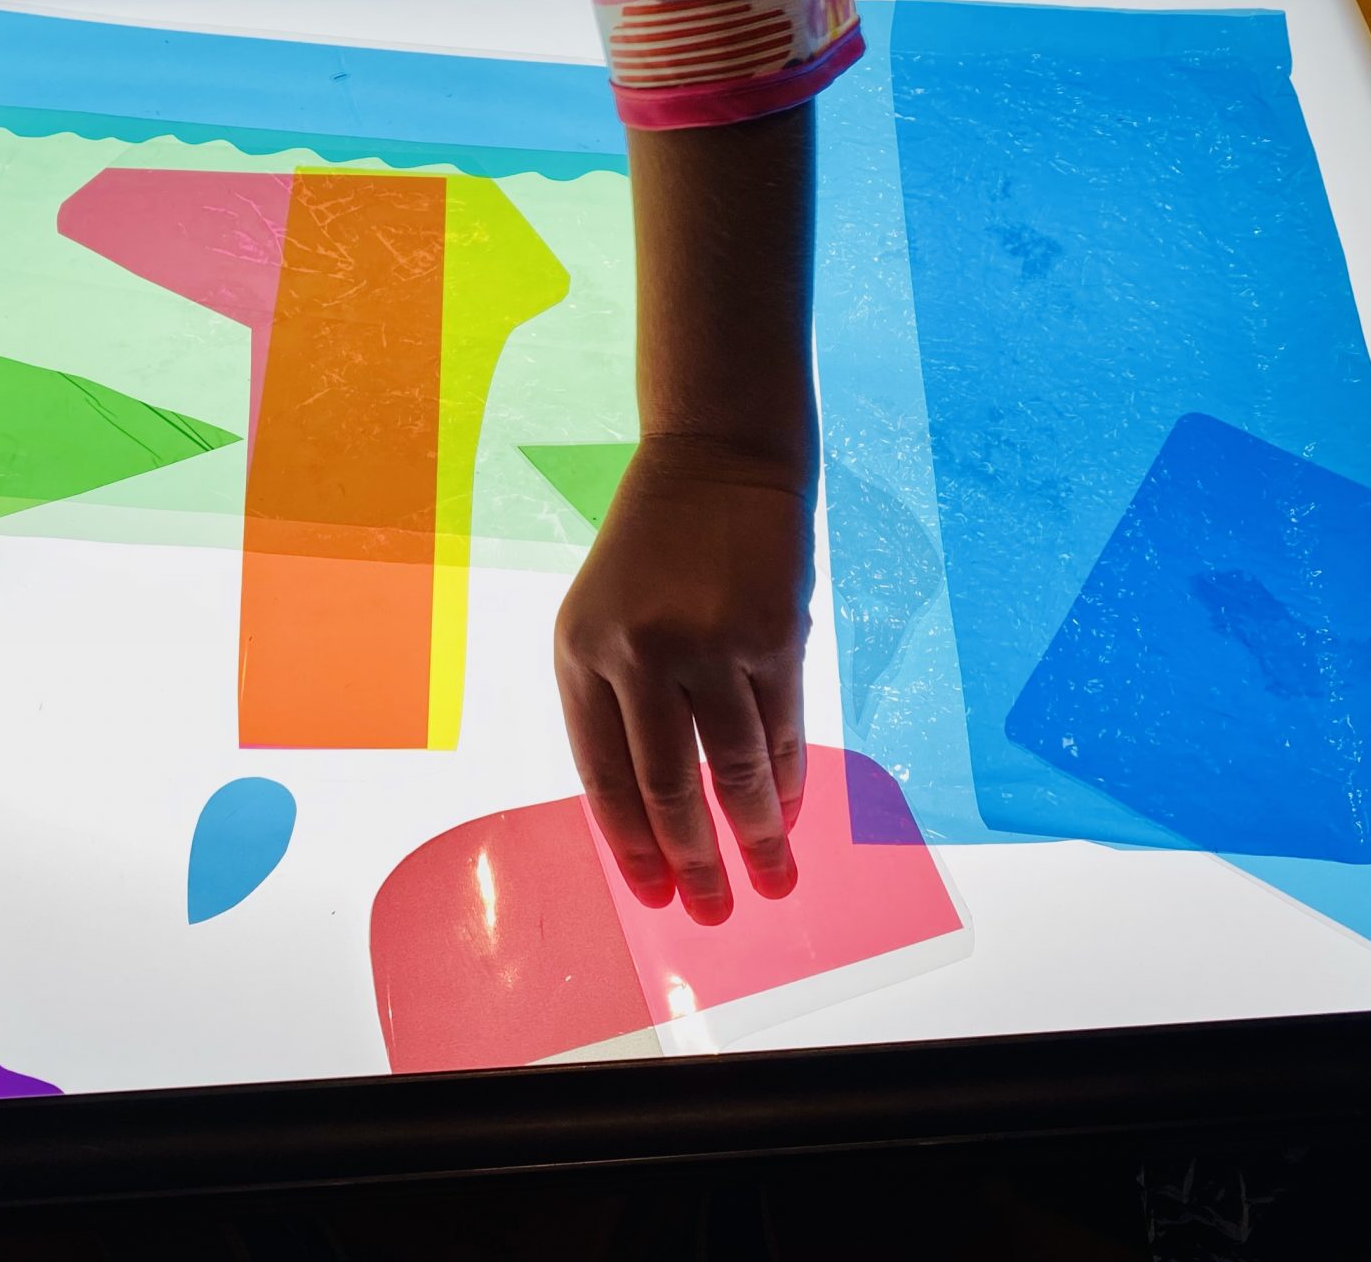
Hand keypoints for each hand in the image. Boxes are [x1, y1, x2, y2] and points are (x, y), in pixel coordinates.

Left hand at [555, 433, 814, 924]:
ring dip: (755, 833)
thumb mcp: (605, 615)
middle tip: (712, 913)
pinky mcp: (769, 634)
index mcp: (581, 652)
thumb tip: (659, 810)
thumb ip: (620, 701)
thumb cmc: (656, 547)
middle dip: (693, 860)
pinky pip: (779, 728)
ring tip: (773, 879)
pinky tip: (789, 812)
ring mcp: (707, 643)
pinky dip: (785, 778)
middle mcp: (637, 653)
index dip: (630, 842)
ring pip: (733, 767)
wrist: (716, 458)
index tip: (654, 893)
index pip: (602, 774)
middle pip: (667, 786)